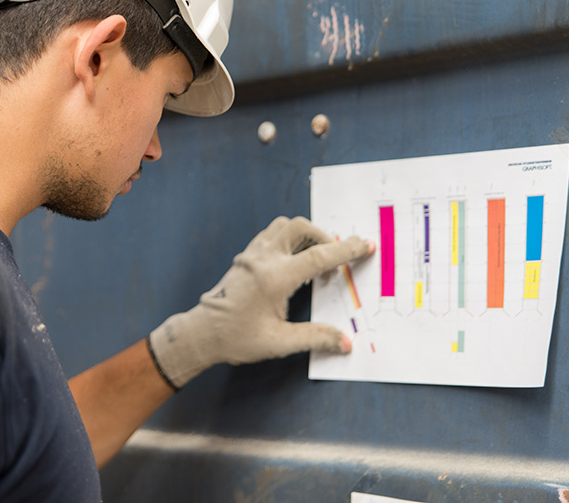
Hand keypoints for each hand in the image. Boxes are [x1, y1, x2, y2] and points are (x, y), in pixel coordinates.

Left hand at [147, 216, 373, 388]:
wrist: (201, 333)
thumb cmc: (237, 338)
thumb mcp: (279, 342)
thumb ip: (315, 338)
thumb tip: (345, 342)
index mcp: (275, 277)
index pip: (319, 256)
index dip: (346, 249)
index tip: (366, 244)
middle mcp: (263, 259)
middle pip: (300, 228)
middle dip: (324, 237)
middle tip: (335, 260)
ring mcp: (251, 255)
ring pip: (283, 226)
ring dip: (304, 235)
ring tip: (315, 260)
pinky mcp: (244, 257)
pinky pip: (270, 235)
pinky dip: (288, 239)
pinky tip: (293, 261)